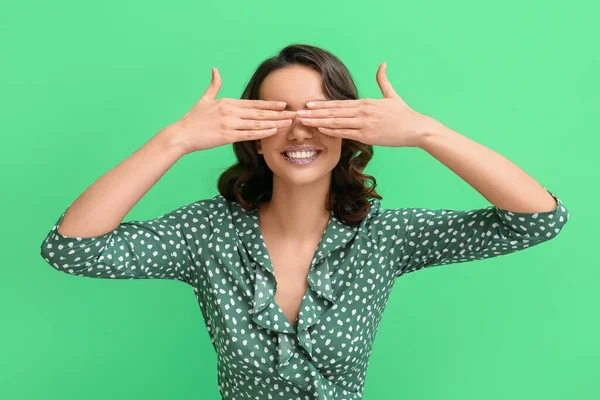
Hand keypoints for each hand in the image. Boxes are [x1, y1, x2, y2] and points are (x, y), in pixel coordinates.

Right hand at [168, 68, 296, 154]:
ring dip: (275, 122)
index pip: (254, 103)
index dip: (270, 104)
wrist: (181, 134)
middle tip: (294, 113)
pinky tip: (273, 131)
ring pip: (257, 123)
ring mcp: (229, 123)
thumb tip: (214, 69)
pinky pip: (248, 134)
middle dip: (278, 113)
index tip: (283, 104)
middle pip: (259, 112)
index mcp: (227, 102)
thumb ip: (213, 85)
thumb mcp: (204, 99)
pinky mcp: (227, 136)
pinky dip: (262, 132)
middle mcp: (230, 111)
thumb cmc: (193, 119)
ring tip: (289, 122)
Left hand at [297, 62, 433, 147]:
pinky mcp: (367, 136)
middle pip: (333, 112)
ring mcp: (363, 124)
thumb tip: (382, 64)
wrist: (416, 128)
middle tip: (298, 114)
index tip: (308, 104)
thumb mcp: (392, 95)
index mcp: (365, 103)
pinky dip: (332, 132)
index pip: (338, 104)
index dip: (322, 104)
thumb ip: (383, 80)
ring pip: (336, 123)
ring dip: (318, 122)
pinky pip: (346, 134)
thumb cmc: (404, 114)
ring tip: (304, 122)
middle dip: (314, 113)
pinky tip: (320, 130)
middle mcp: (362, 112)